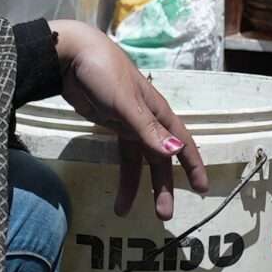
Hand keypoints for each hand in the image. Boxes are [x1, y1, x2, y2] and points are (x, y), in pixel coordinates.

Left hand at [50, 19, 208, 218]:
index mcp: (157, 112)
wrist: (70, 56)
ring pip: (139, 161)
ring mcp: (128, 124)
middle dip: (162, 186)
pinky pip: (122, 155)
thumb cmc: (104, 73)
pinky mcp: (110, 125)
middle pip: (160, 158)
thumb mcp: (126, 103)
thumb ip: (148, 130)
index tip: (202, 189)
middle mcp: (147, 120)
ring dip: (138, 186)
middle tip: (164, 214)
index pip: (182, 142)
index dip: (193, 165)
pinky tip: (117, 191)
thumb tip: (175, 151)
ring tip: (126, 212)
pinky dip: (122, 175)